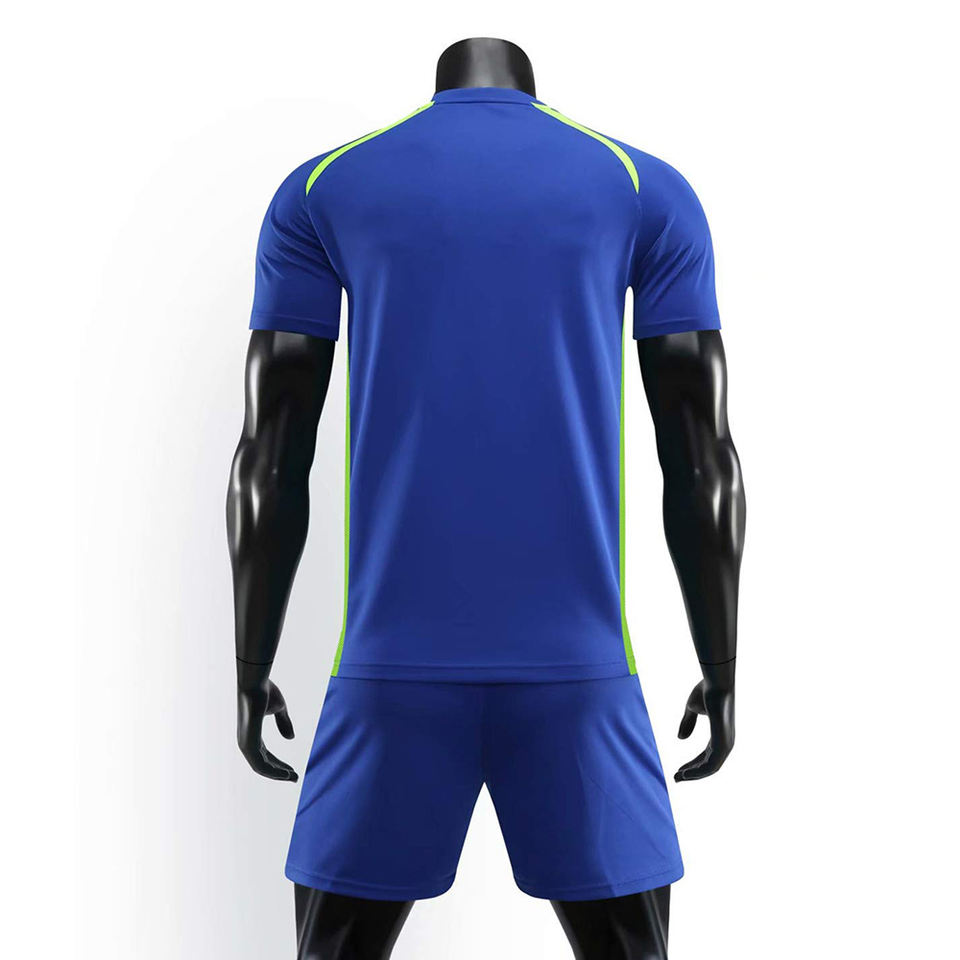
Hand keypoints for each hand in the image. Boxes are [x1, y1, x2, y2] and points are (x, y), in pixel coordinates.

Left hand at [236, 660, 297, 781]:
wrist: (255, 682)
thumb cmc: (265, 690)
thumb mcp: (280, 708)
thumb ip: (284, 723)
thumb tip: (291, 739)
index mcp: (253, 734)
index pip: (266, 756)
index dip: (280, 764)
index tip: (293, 770)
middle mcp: (246, 742)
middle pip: (264, 764)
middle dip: (279, 772)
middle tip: (295, 778)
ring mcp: (245, 743)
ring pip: (261, 768)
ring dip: (278, 775)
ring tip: (293, 778)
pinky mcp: (248, 743)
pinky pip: (259, 764)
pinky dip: (273, 771)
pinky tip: (285, 774)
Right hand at [674, 659, 734, 781]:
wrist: (716, 682)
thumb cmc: (706, 691)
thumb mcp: (692, 708)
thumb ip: (688, 723)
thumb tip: (680, 739)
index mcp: (719, 735)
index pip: (706, 755)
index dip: (691, 764)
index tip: (678, 770)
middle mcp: (725, 742)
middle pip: (708, 765)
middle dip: (691, 772)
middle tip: (676, 778)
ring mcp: (726, 743)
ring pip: (710, 768)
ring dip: (693, 775)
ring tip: (678, 778)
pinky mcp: (724, 743)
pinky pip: (712, 764)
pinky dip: (698, 771)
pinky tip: (686, 774)